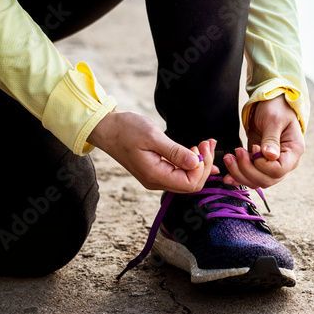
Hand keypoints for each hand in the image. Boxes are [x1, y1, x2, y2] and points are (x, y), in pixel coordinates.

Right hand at [88, 111, 217, 191]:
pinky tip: (201, 155)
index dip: (202, 168)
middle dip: (204, 165)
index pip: (190, 184)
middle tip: (206, 143)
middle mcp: (156, 181)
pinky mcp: (157, 171)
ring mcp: (156, 178)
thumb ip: (174, 152)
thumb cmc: (125, 129)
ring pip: (187, 179)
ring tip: (205, 144)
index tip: (201, 146)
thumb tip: (196, 163)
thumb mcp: (152, 136)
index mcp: (155, 175)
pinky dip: (192, 164)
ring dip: (200, 163)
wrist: (106, 129)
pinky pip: (180, 173)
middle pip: (191, 184)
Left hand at [223, 95, 304, 188]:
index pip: (279, 170)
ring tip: (229, 158)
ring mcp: (273, 164)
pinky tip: (228, 175)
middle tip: (236, 152)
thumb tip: (269, 156)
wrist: (271, 103)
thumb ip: (271, 139)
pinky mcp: (260, 163)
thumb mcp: (274, 119)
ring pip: (257, 181)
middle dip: (247, 170)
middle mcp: (286, 162)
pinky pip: (251, 176)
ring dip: (240, 174)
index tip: (254, 147)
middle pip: (267, 179)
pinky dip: (239, 177)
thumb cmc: (276, 108)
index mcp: (293, 151)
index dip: (262, 164)